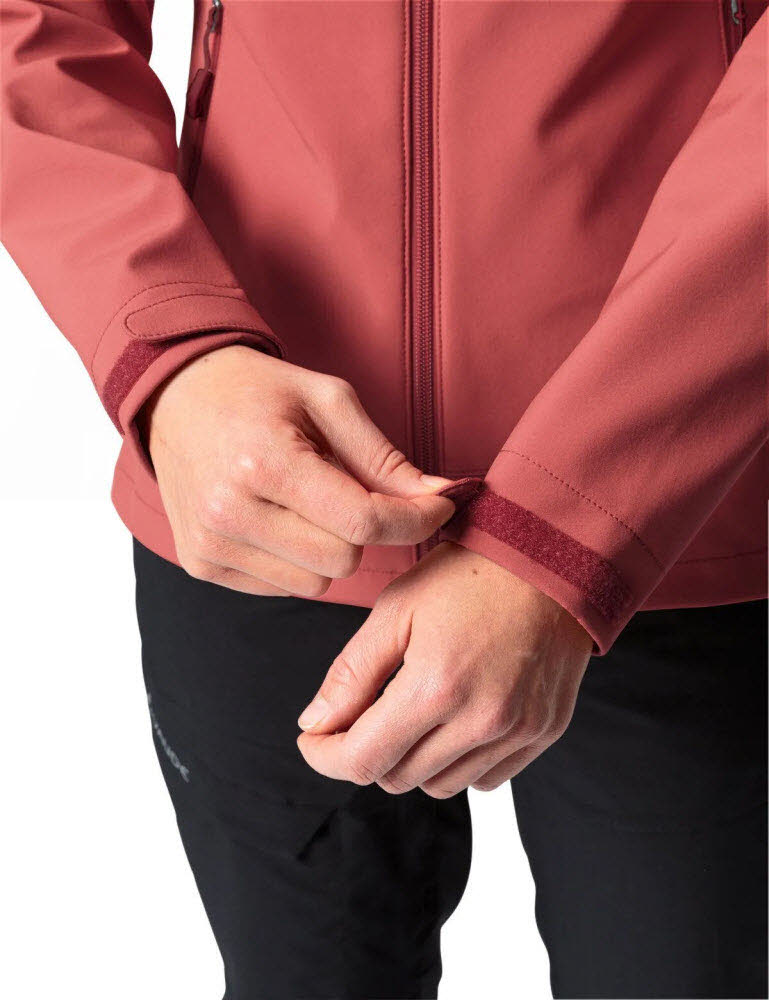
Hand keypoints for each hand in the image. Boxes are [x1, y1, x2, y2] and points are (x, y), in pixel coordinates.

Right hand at [143, 345, 453, 595]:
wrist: (175, 395)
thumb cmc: (258, 391)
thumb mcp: (328, 400)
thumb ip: (384, 456)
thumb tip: (440, 496)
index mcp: (264, 462)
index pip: (362, 522)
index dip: (414, 520)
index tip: (438, 506)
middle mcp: (230, 511)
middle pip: (343, 560)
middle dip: (363, 531)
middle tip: (350, 491)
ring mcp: (210, 544)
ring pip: (315, 582)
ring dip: (328, 549)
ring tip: (305, 501)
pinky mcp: (200, 564)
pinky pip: (281, 587)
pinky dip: (295, 560)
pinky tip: (277, 519)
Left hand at [297, 542, 591, 794]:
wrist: (553, 557)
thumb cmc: (471, 573)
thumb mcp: (397, 609)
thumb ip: (352, 673)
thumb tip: (314, 724)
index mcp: (436, 686)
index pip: (362, 761)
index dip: (324, 757)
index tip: (313, 740)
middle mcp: (481, 719)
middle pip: (397, 778)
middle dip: (366, 753)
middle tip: (361, 716)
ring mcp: (519, 730)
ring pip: (441, 786)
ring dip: (412, 762)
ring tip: (411, 713)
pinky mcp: (544, 732)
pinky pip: (487, 778)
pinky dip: (459, 762)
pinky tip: (454, 721)